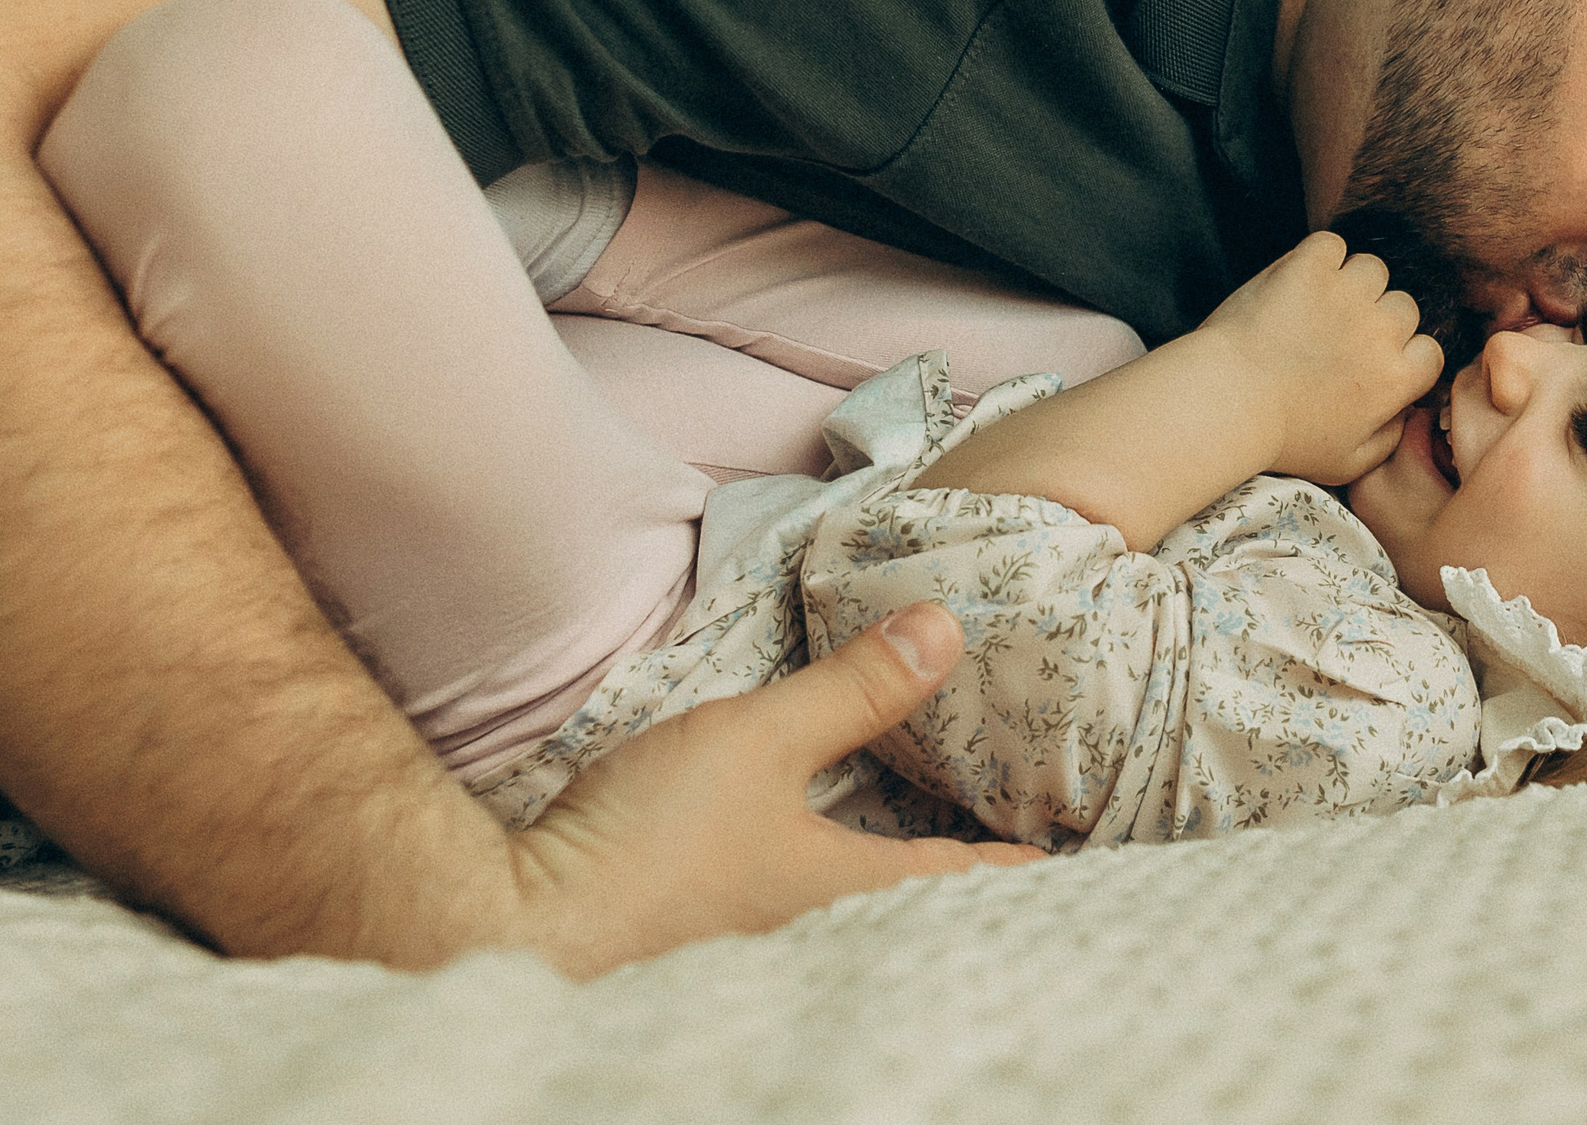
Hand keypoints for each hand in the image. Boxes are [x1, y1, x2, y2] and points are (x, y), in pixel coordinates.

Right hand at [505, 602, 1041, 975]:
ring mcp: (769, 956)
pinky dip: (833, 904)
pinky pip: (802, 928)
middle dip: (965, 890)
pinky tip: (812, 882)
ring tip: (925, 867)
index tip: (1063, 860)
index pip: (965, 878)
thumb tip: (944, 629)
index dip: (1016, 864)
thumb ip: (851, 689)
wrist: (523, 927)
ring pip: (860, 923)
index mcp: (853, 892)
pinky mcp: (712, 954)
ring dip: (897, 897)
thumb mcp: (759, 741)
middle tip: (1008, 862)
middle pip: (921, 914)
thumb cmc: (651, 841)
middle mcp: (823, 937)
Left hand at [1197, 232, 1443, 485]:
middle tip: (1335, 336)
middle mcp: (1382, 330)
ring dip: (1350, 283)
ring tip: (1316, 305)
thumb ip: (1389, 439)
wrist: (1229, 401)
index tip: (1373, 361)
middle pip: (1403, 306)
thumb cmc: (1283, 440)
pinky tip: (1298, 280)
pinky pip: (1331, 243)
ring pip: (1372, 269)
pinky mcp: (1309, 267)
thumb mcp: (1348, 464)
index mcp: (1397, 378)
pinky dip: (1316, 256)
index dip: (1403, 354)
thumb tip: (1405, 412)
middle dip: (1375, 319)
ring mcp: (1347, 294)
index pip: (1429, 350)